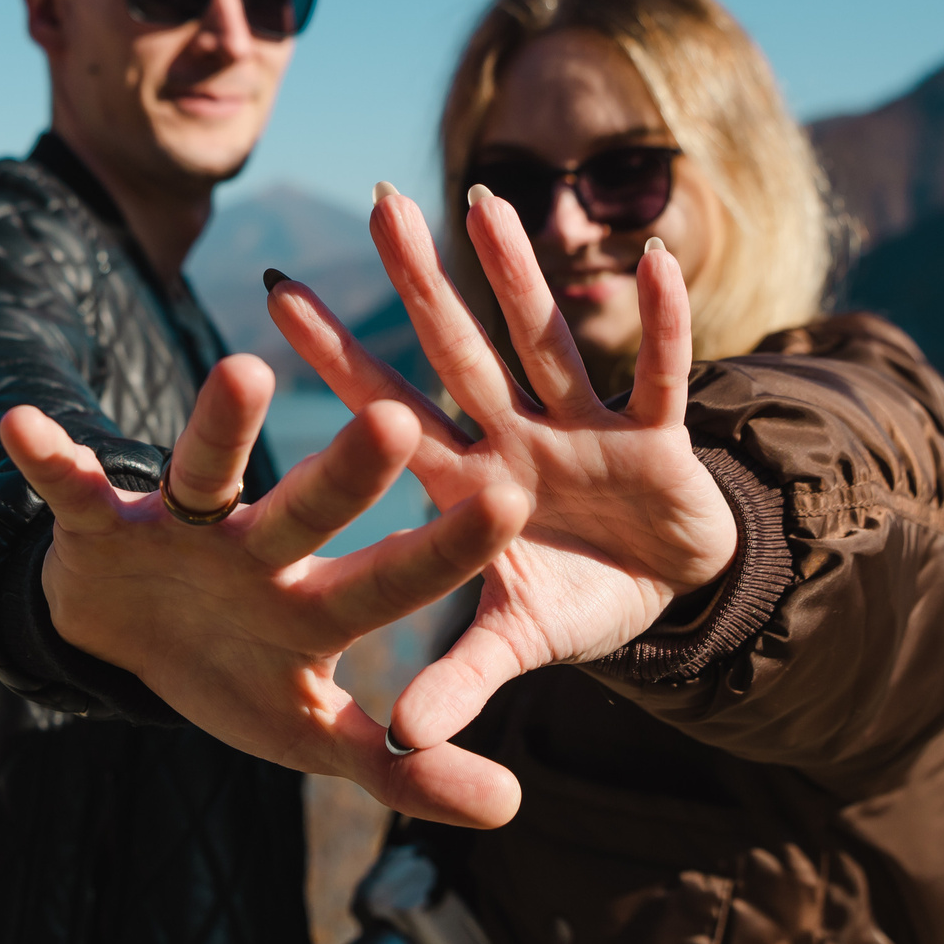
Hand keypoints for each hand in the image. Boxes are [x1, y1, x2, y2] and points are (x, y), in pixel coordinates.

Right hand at [0, 353, 531, 826]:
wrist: (128, 640)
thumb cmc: (239, 676)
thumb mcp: (311, 736)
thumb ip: (402, 770)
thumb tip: (512, 808)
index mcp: (316, 603)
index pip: (390, 578)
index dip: (442, 551)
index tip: (509, 504)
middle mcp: (260, 548)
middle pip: (309, 509)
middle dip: (346, 471)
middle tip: (398, 420)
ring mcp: (182, 528)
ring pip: (205, 472)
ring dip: (219, 427)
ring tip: (243, 373)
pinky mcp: (103, 519)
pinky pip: (76, 485)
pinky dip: (52, 459)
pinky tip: (23, 426)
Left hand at [266, 187, 738, 750]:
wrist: (671, 595)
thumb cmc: (578, 599)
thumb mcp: (516, 643)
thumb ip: (460, 682)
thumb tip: (397, 743)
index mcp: (468, 483)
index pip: (386, 411)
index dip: (335, 357)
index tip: (273, 292)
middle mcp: (514, 438)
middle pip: (459, 350)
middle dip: (421, 280)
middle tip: (377, 200)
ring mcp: (584, 428)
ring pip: (548, 339)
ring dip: (521, 273)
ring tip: (486, 200)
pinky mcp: (657, 437)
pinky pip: (663, 372)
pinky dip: (663, 323)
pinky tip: (651, 260)